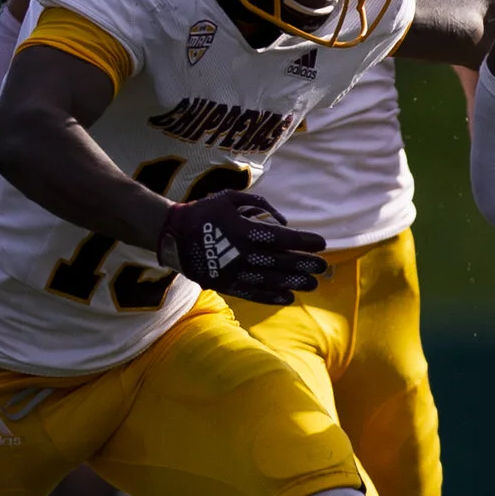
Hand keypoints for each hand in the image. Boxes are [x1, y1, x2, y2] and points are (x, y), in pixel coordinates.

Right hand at [158, 189, 326, 305]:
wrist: (171, 234)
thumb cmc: (204, 212)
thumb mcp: (230, 198)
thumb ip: (260, 205)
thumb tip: (283, 222)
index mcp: (244, 230)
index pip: (283, 238)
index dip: (305, 242)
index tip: (322, 243)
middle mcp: (241, 254)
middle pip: (281, 261)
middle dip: (305, 265)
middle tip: (323, 267)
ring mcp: (233, 272)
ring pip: (271, 280)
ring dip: (294, 283)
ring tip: (312, 284)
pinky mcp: (225, 285)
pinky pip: (253, 293)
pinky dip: (272, 296)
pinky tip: (288, 297)